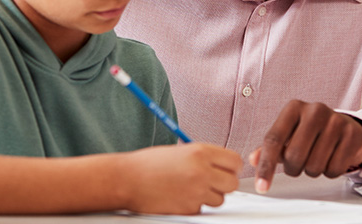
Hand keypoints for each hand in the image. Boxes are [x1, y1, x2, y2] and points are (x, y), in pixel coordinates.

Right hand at [122, 143, 241, 214]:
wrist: (127, 179)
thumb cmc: (149, 164)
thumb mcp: (181, 151)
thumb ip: (204, 158)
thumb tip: (224, 167)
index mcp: (200, 152)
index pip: (235, 161)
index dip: (231, 167)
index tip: (224, 169)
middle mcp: (201, 171)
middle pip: (233, 183)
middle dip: (224, 184)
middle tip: (212, 182)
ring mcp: (196, 192)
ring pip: (220, 199)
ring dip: (210, 196)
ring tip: (191, 188)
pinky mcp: (188, 208)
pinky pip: (202, 209)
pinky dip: (194, 205)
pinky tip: (179, 197)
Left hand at [249, 100, 361, 193]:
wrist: (346, 127)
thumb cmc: (312, 132)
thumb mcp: (289, 134)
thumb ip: (270, 147)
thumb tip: (253, 159)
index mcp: (294, 108)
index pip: (273, 140)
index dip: (265, 166)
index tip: (262, 186)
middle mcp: (315, 110)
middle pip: (293, 155)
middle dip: (293, 168)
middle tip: (298, 164)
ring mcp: (336, 121)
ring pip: (314, 165)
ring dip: (312, 171)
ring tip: (316, 158)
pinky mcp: (352, 135)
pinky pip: (334, 169)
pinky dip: (330, 171)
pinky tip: (332, 159)